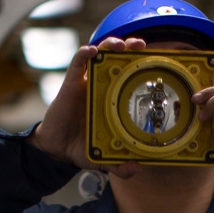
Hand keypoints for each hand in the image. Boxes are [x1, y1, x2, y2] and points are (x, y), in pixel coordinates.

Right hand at [29, 36, 146, 178]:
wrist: (57, 150)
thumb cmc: (82, 147)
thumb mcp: (104, 158)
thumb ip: (120, 166)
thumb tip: (137, 168)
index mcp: (114, 100)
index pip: (130, 76)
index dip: (142, 65)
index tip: (156, 60)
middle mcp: (102, 87)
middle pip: (117, 59)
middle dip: (130, 47)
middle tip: (141, 45)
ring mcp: (86, 83)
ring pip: (99, 55)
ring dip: (110, 44)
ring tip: (120, 45)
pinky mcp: (71, 84)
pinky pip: (77, 64)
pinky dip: (84, 54)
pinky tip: (92, 51)